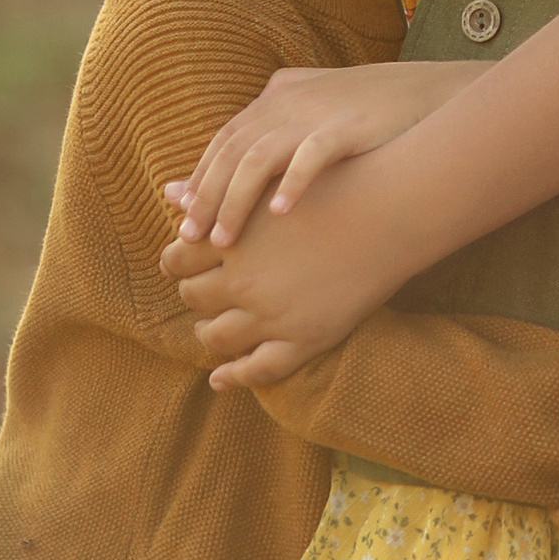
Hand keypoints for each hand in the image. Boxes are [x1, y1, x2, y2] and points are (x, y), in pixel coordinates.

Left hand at [168, 60, 441, 245]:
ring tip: (225, 242)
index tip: (183, 227)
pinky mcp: (349, 126)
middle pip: (231, 153)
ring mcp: (318, 112)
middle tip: (191, 242)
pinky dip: (293, 183)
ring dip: (237, 201)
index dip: (200, 183)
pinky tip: (280, 213)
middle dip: (207, 198)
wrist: (434, 94)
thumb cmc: (371, 115)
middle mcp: (288, 102)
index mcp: (276, 98)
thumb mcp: (312, 114)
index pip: (223, 143)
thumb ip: (261, 138)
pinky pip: (313, 155)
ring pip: (259, 157)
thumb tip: (214, 175)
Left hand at [172, 155, 419, 387]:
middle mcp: (244, 281)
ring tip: (213, 330)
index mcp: (231, 239)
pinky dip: (233, 376)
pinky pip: (258, 369)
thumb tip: (167, 192)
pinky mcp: (303, 339)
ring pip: (217, 337)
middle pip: (194, 297)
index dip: (178, 261)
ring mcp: (272, 314)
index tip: (184, 262)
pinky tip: (221, 378)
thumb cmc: (334, 185)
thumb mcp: (271, 182)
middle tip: (202, 293)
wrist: (391, 211)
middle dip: (195, 295)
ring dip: (209, 334)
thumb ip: (221, 193)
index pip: (178, 259)